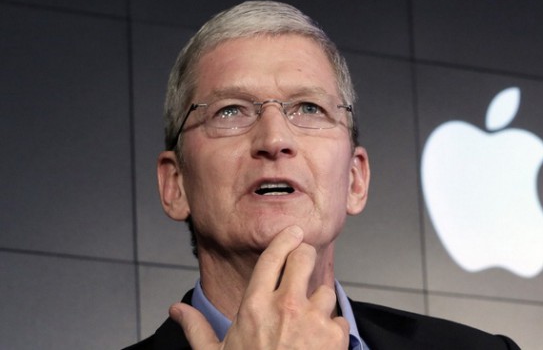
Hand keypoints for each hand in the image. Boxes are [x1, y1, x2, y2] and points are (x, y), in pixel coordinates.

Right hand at [169, 226, 349, 348]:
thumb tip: (176, 310)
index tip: (294, 232)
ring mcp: (313, 320)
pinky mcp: (335, 336)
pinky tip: (318, 344)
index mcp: (255, 306)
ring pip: (325, 290)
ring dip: (319, 302)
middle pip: (304, 258)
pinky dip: (332, 329)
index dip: (285, 239)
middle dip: (305, 257)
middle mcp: (285, 306)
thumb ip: (197, 329)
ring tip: (307, 323)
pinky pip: (339, 319)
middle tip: (304, 264)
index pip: (273, 257)